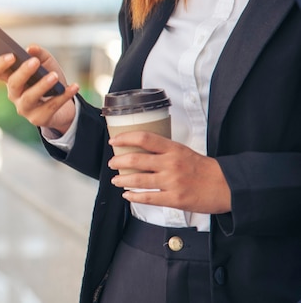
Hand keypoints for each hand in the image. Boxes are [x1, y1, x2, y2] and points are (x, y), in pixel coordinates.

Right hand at [0, 44, 78, 133]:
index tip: (11, 55)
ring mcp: (24, 108)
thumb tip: (31, 48)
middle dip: (23, 72)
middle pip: (13, 83)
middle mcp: (14, 94)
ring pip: (29, 97)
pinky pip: (51, 107)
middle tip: (35, 62)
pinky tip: (73, 86)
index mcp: (11, 78)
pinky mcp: (38, 118)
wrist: (64, 104)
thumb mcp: (47, 64)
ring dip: (42, 86)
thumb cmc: (50, 81)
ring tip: (54, 76)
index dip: (0, 64)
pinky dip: (64, 95)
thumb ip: (39, 54)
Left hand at [108, 131, 231, 213]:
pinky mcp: (174, 199)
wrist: (227, 186)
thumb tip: (141, 151)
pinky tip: (127, 195)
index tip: (114, 141)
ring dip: (122, 180)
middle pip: (136, 160)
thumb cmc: (205, 169)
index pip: (144, 138)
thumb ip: (164, 151)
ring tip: (115, 180)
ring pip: (138, 180)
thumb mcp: (184, 152)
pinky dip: (134, 197)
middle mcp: (171, 164)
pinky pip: (148, 198)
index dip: (125, 138)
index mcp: (173, 149)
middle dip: (118, 161)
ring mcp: (172, 182)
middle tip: (112, 163)